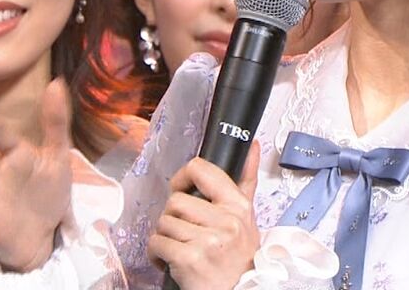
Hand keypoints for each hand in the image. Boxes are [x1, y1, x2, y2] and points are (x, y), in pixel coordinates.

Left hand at [148, 142, 261, 288]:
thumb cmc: (238, 258)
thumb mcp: (247, 219)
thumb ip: (246, 180)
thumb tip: (252, 146)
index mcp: (238, 206)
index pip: (202, 170)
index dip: (182, 178)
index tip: (181, 189)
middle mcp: (226, 221)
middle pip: (175, 201)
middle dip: (173, 219)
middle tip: (185, 233)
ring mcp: (208, 241)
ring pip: (163, 222)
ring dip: (165, 238)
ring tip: (180, 248)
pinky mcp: (190, 259)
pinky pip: (156, 243)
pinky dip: (157, 254)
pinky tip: (170, 261)